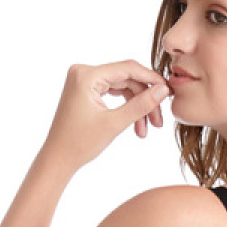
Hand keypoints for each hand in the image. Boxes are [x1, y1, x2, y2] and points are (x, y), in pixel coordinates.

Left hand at [43, 60, 170, 168]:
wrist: (58, 158)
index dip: (151, 79)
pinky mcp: (86, 90)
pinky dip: (125, 107)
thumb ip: (140, 105)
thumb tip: (163, 90)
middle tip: (158, 122)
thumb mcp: (114, 124)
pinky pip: (113, 93)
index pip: (127, 69)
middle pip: (126, 79)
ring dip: (136, 107)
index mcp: (87, 75)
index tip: (168, 91)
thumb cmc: (80, 143)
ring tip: (145, 131)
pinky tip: (135, 125)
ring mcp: (84, 80)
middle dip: (144, 100)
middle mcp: (84, 72)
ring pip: (122, 87)